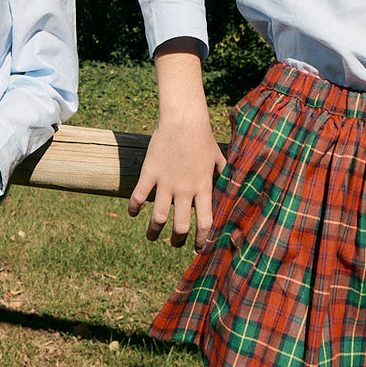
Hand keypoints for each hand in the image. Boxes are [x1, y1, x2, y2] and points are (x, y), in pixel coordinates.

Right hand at [128, 39, 225, 249]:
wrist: (184, 118)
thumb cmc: (203, 137)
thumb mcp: (219, 158)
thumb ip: (223, 177)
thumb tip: (232, 190)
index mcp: (204, 187)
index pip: (205, 223)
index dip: (202, 240)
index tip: (198, 247)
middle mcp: (185, 189)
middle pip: (180, 227)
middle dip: (176, 240)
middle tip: (174, 242)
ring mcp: (166, 182)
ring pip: (157, 218)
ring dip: (153, 232)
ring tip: (152, 236)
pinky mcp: (150, 173)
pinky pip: (138, 197)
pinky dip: (134, 209)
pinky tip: (133, 213)